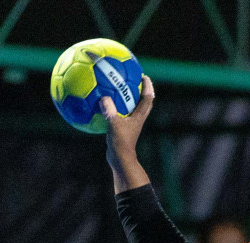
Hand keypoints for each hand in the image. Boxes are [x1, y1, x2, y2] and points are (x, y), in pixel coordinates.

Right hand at [102, 75, 154, 191]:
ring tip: (118, 88)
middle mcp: (136, 119)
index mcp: (139, 116)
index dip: (147, 86)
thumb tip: (104, 97)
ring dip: (127, 99)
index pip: (148, 98)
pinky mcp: (122, 129)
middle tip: (133, 79)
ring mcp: (130, 125)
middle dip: (140, 90)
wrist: (120, 160)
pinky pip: (118, 115)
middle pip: (142, 102)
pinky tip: (102, 104)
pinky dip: (113, 108)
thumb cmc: (120, 143)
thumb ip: (109, 111)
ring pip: (131, 108)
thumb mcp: (114, 125)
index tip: (144, 76)